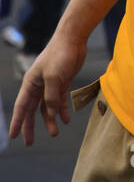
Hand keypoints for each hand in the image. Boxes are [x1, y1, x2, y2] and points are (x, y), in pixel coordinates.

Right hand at [9, 30, 87, 144]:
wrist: (73, 39)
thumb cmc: (60, 54)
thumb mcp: (54, 77)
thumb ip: (52, 97)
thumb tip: (51, 114)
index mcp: (30, 83)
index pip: (21, 106)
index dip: (17, 122)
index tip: (13, 136)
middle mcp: (38, 85)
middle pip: (32, 110)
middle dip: (30, 126)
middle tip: (29, 142)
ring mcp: (50, 84)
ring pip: (47, 107)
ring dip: (50, 120)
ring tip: (55, 133)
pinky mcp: (62, 82)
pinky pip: (60, 100)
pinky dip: (62, 110)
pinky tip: (66, 119)